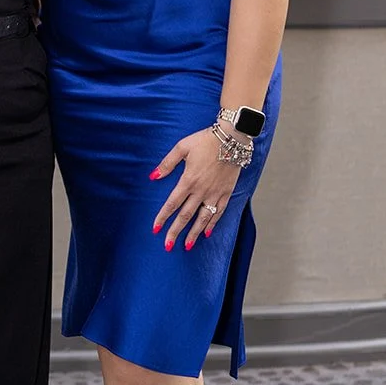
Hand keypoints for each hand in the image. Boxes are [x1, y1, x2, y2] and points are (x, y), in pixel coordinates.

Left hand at [150, 128, 241, 251]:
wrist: (232, 138)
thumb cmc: (205, 140)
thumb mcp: (182, 147)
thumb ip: (167, 163)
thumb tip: (153, 176)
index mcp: (188, 180)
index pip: (172, 204)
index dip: (163, 217)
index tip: (155, 229)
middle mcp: (201, 190)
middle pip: (186, 216)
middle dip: (175, 231)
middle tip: (168, 246)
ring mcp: (215, 193)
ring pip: (203, 218)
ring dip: (194, 233)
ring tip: (187, 246)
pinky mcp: (226, 192)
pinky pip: (219, 212)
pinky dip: (212, 223)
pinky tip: (207, 233)